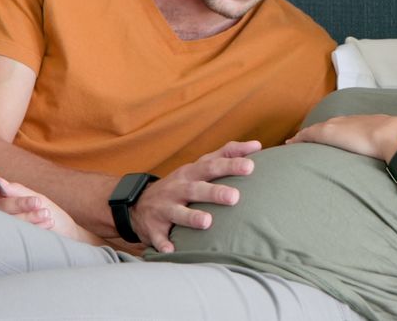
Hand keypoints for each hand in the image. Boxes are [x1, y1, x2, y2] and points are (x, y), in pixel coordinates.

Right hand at [0, 177, 98, 243]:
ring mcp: (3, 230)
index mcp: (0, 200)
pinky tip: (48, 223)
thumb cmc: (46, 211)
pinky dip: (35, 226)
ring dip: (29, 216)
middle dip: (19, 204)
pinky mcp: (12, 243)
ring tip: (46, 213)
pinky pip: (17, 234)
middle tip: (38, 202)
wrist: (65, 232)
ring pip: (8, 221)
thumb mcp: (34, 197)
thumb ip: (16, 190)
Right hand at [129, 140, 260, 253]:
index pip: (213, 165)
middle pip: (197, 188)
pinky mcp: (154, 228)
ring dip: (192, 217)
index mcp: (192, 173)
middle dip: (215, 192)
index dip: (231, 165)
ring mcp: (164, 208)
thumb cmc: (182, 183)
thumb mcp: (199, 166)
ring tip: (207, 222)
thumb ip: (226, 154)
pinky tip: (171, 250)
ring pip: (178, 212)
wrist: (138, 204)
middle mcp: (178, 188)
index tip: (250, 166)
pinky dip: (163, 243)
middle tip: (235, 196)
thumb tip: (258, 145)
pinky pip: (158, 237)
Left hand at [286, 114, 396, 161]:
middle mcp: (351, 121)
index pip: (349, 125)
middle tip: (308, 136)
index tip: (334, 135)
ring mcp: (339, 126)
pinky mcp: (329, 134)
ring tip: (295, 141)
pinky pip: (309, 135)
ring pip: (317, 129)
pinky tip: (291, 144)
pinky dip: (300, 139)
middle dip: (320, 130)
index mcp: (369, 123)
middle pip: (331, 124)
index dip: (339, 129)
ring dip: (307, 135)